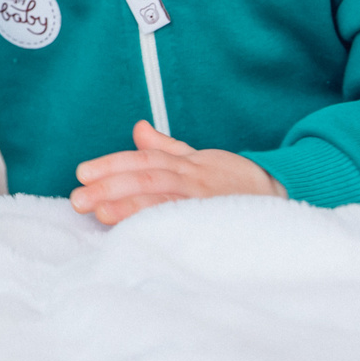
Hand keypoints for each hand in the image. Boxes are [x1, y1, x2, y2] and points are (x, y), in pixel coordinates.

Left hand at [70, 121, 281, 225]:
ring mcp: (205, 202)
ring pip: (162, 200)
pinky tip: (137, 232)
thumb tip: (138, 128)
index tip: (82, 172)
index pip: (142, 159)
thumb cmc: (234, 180)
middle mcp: (193, 179)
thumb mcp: (200, 158)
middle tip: (77, 198)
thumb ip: (166, 147)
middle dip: (109, 187)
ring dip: (128, 207)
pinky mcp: (216, 222)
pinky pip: (185, 223)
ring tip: (98, 213)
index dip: (111, 164)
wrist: (281, 196)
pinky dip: (161, 225)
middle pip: (146, 178)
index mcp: (186, 164)